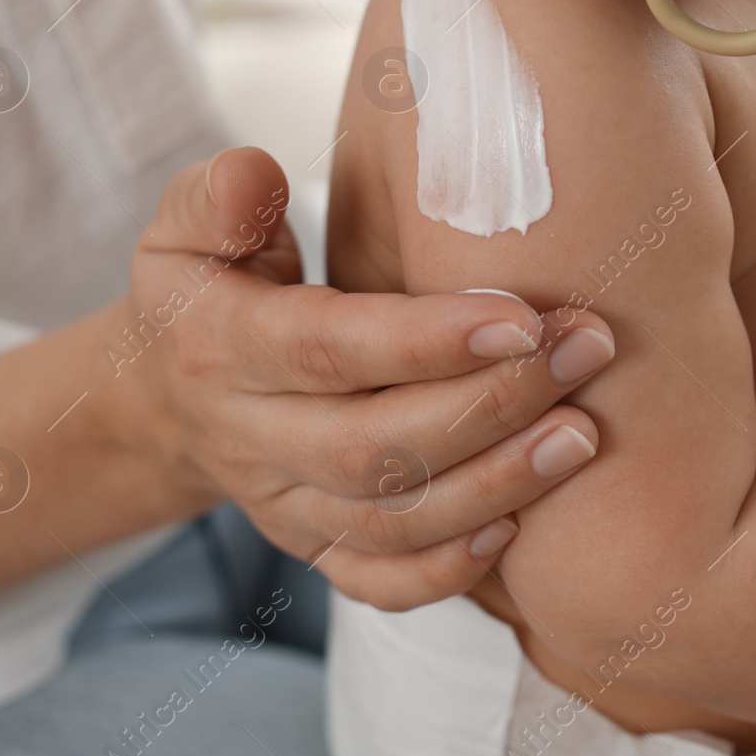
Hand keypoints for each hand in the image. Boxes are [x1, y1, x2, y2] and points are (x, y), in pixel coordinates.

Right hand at [123, 148, 615, 610]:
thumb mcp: (188, 222)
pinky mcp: (311, 549)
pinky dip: (448, 568)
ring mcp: (280, 505)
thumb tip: (251, 173)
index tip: (523, 318)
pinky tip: (522, 528)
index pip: (326, 349)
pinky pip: (378, 581)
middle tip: (585, 351)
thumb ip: (218, 195)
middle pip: (372, 445)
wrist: (170, 390)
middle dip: (489, 406)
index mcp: (220, 345)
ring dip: (495, 484)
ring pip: (389, 520)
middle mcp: (247, 438)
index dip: (424, 341)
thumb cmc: (214, 280)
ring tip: (584, 434)